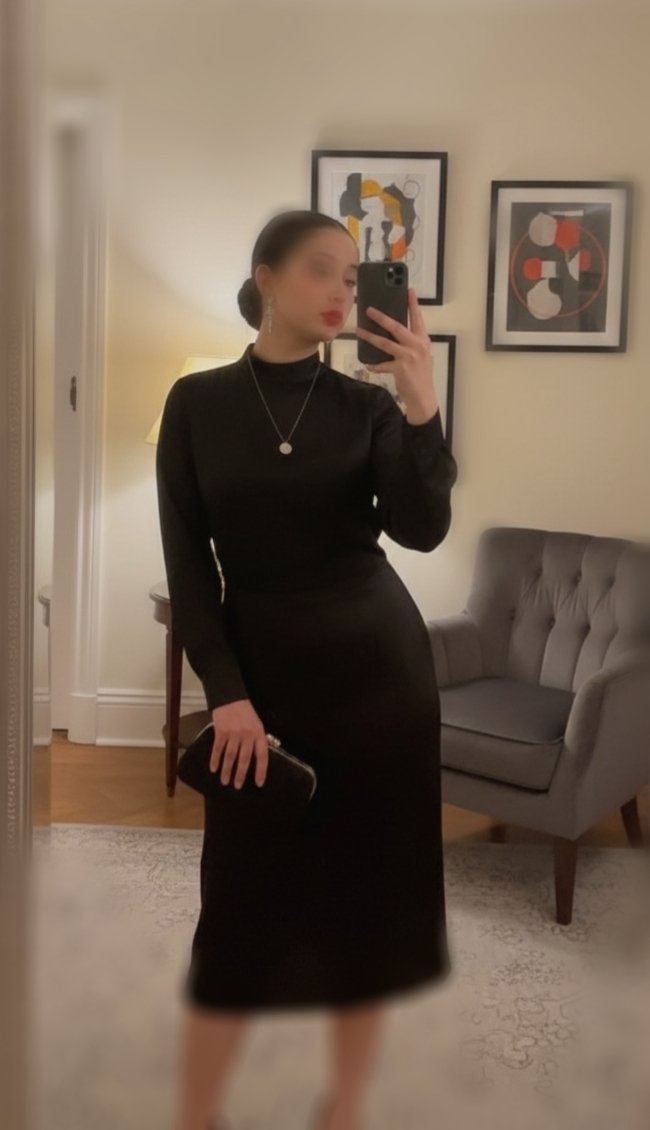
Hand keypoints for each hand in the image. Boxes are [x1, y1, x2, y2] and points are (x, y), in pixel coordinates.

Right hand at [209, 698, 268, 787]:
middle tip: (237, 786)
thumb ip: (257, 739)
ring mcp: (233, 733)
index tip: (258, 783)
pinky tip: (213, 768)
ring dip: (227, 770)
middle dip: (240, 774)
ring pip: (230, 756)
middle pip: (244, 759)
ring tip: (225, 781)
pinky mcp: (221, 731)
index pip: (262, 756)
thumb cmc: (245, 712)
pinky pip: (218, 749)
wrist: (230, 697)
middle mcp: (247, 735)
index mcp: (259, 733)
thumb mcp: (257, 724)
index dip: (261, 771)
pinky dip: (215, 759)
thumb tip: (258, 758)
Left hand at [356, 286, 439, 423]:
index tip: (409, 290)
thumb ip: (412, 344)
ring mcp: (408, 356)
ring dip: (370, 336)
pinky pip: (382, 364)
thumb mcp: (421, 356)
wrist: (423, 397)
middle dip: (382, 317)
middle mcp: (416, 346)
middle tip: (369, 309)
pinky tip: (368, 363)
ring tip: (359, 331)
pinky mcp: (399, 368)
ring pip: (385, 343)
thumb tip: (396, 335)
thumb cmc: (421, 376)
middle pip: (397, 327)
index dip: (413, 304)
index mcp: (423, 340)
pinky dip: (374, 364)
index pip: (417, 318)